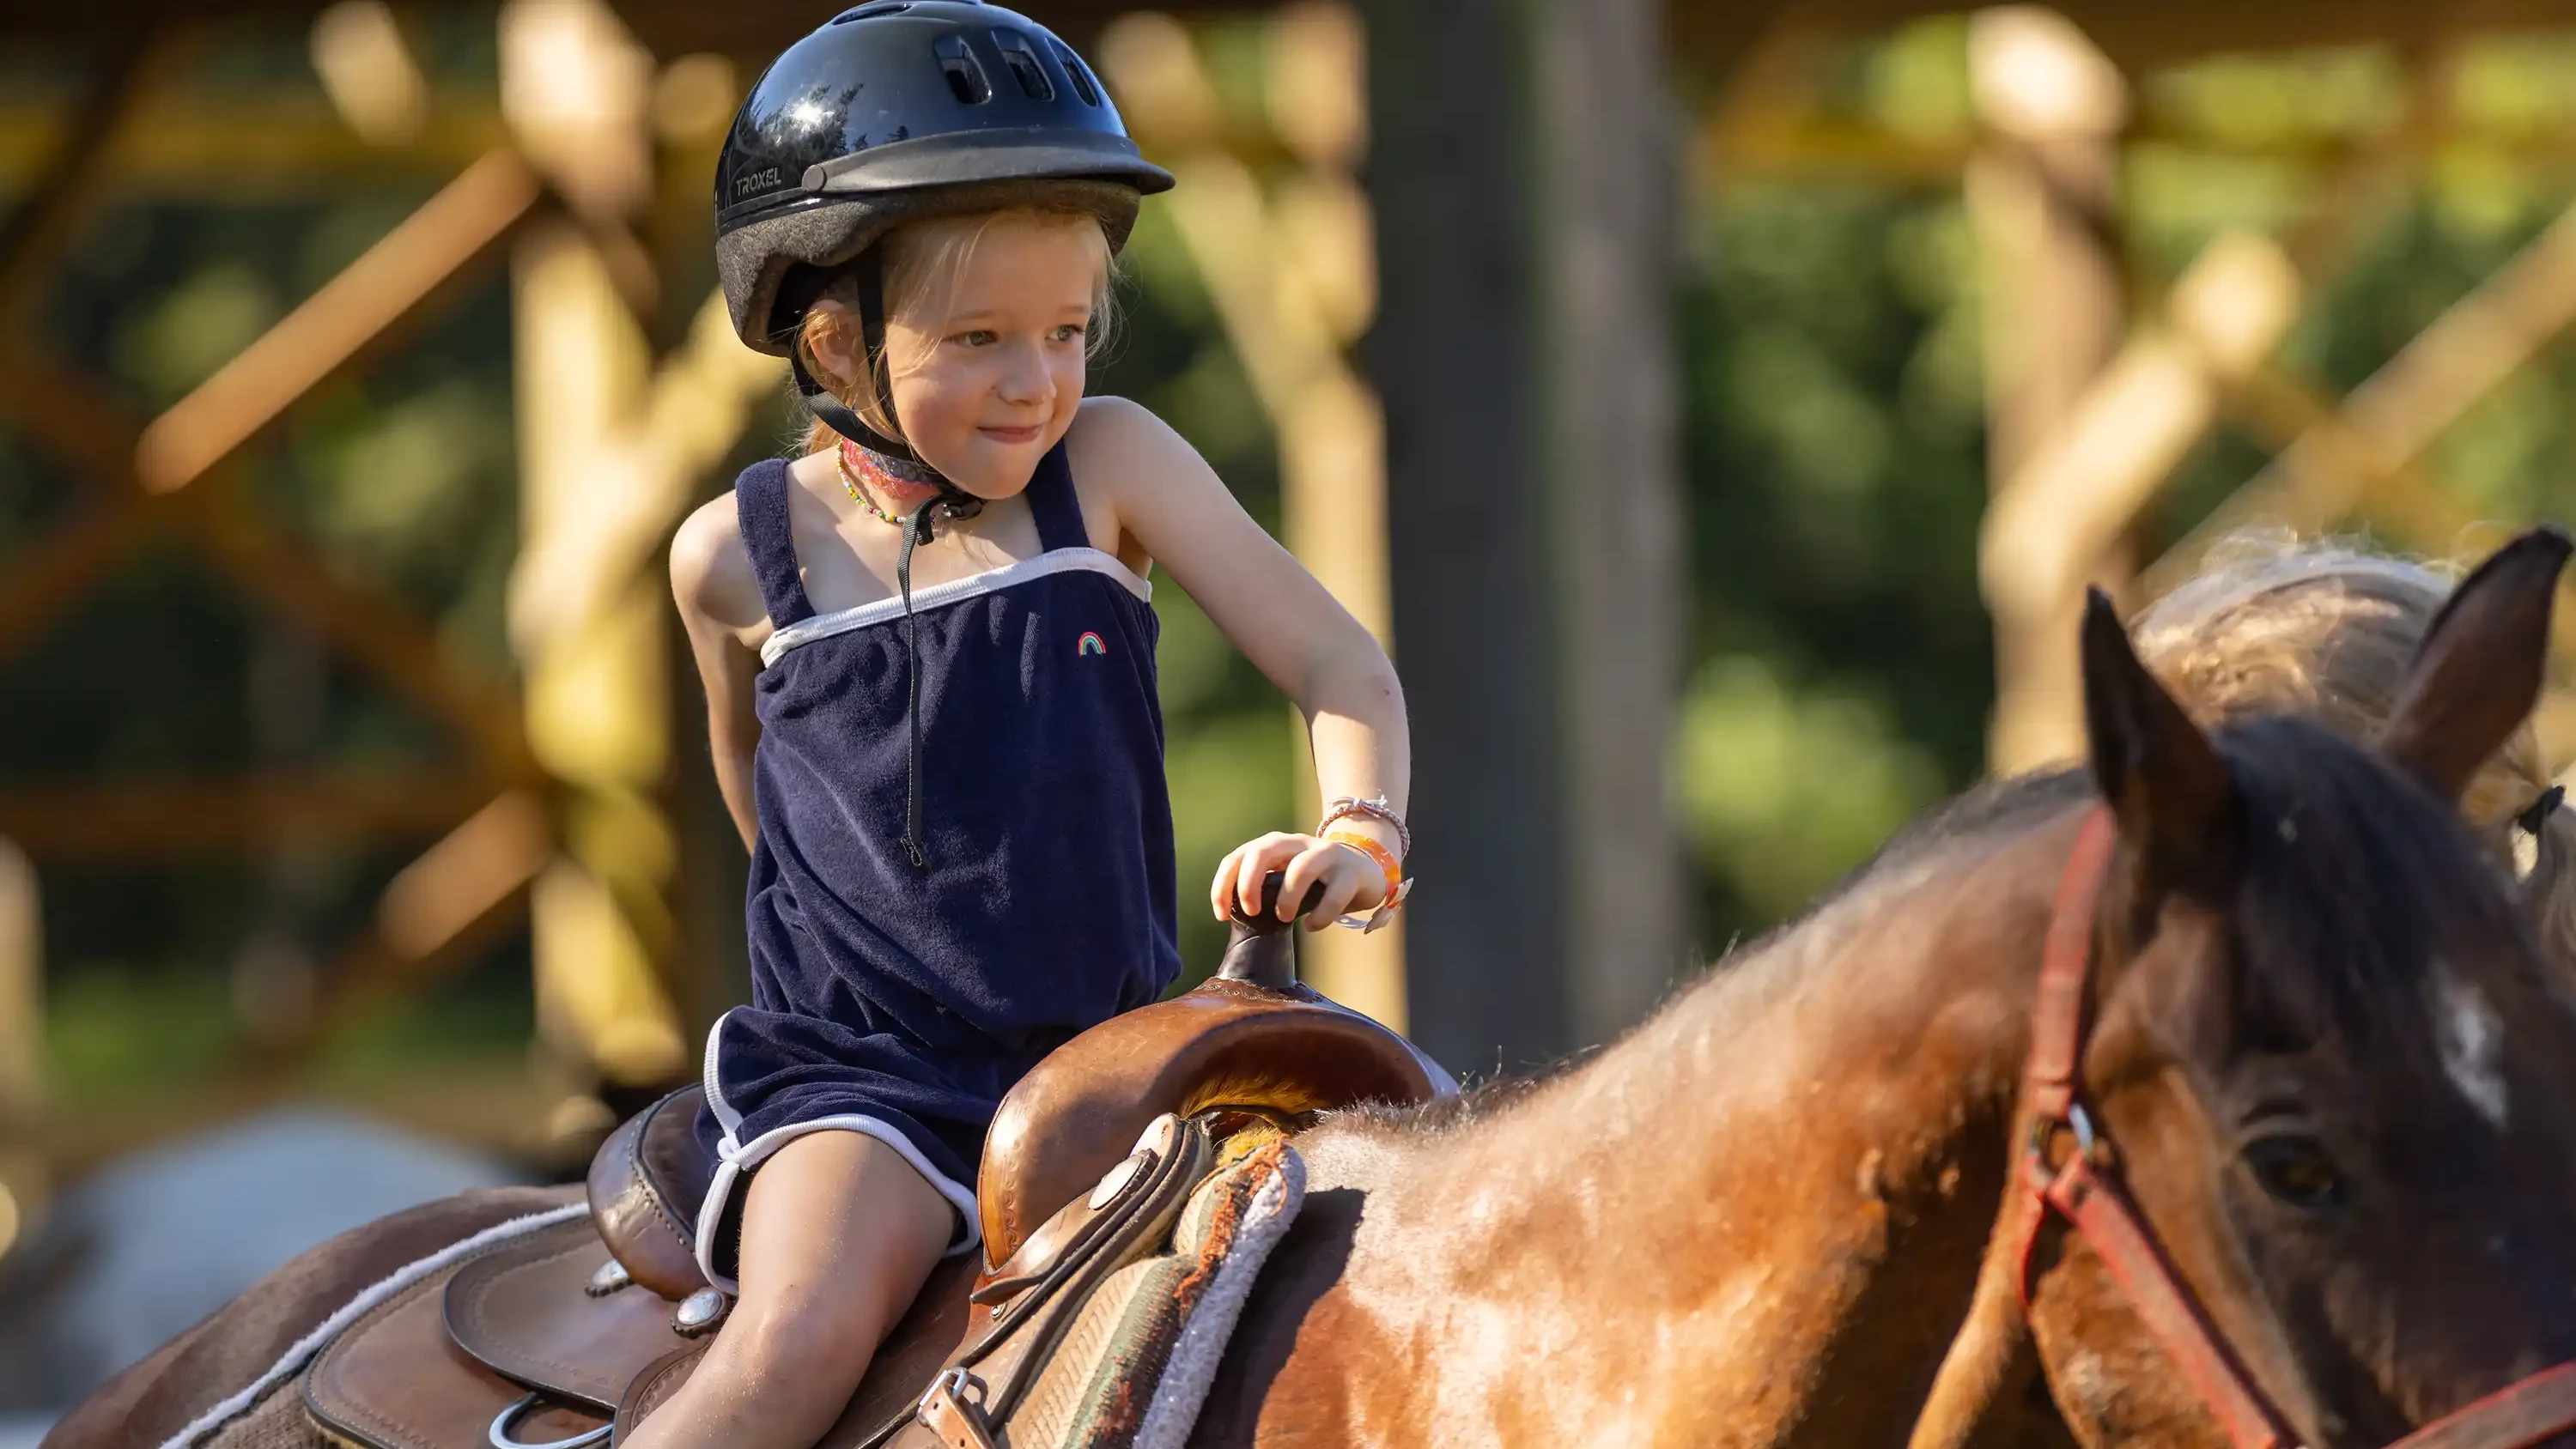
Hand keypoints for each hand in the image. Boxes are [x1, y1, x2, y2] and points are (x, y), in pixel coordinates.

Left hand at [1210, 830, 1392, 930]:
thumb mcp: (1285, 880)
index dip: (1224, 885)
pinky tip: (1312, 926)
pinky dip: (1321, 914)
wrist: (1365, 868)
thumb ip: (1263, 890)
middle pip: (1264, 850)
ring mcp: (1327, 855)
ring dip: (1287, 898)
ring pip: (1301, 868)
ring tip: (1285, 918)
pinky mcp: (1351, 872)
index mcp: (1276, 845)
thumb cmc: (1316, 881)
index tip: (1222, 915)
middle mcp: (1298, 844)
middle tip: (1251, 912)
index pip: (1239, 856)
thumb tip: (1234, 916)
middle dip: (1250, 883)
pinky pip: (1334, 894)